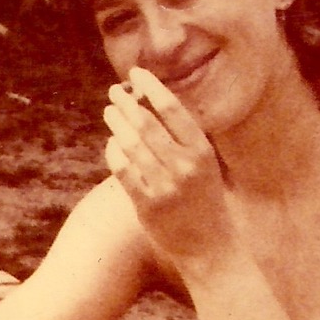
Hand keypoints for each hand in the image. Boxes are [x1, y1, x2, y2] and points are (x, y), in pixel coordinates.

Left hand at [102, 67, 229, 264]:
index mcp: (202, 152)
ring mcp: (164, 185)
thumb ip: (184, 139)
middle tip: (115, 91)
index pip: (173, 109)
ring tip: (109, 111)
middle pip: (146, 123)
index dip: (152, 86)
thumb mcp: (205, 165)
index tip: (136, 73)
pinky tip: (111, 143)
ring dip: (116, 123)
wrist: (211, 247)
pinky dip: (113, 152)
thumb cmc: (206, 199)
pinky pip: (122, 170)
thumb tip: (155, 102)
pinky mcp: (146, 204)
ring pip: (130, 144)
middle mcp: (184, 166)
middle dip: (126, 103)